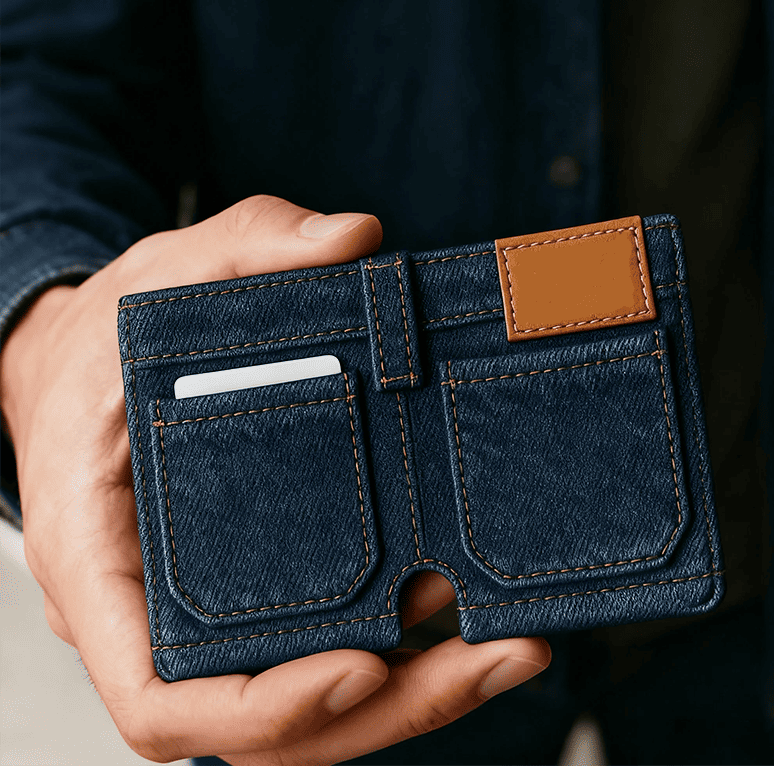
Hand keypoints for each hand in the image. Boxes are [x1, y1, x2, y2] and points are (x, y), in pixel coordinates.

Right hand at [0, 195, 549, 764]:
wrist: (81, 369)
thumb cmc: (103, 340)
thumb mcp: (164, 275)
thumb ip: (251, 245)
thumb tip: (356, 238)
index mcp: (102, 562)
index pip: (162, 695)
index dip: (262, 711)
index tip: (366, 666)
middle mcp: (151, 611)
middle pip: (266, 718)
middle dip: (389, 706)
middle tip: (503, 656)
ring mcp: (202, 611)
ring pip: (304, 701)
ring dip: (410, 691)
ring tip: (509, 643)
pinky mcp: (244, 592)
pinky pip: (314, 648)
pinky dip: (390, 651)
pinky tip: (462, 606)